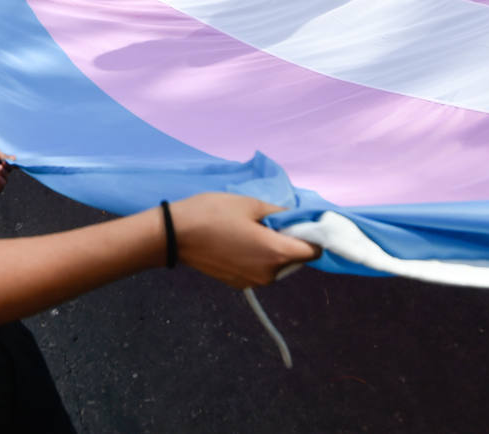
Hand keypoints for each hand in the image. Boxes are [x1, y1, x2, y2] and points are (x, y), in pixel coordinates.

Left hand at [0, 142, 11, 193]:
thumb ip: (6, 156)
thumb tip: (14, 159)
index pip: (4, 162)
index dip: (10, 162)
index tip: (15, 161)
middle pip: (5, 171)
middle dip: (7, 167)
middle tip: (4, 163)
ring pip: (3, 180)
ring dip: (5, 174)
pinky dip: (2, 183)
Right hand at [170, 193, 320, 288]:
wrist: (174, 235)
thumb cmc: (214, 214)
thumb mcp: (250, 204)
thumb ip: (280, 213)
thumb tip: (297, 219)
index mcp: (276, 253)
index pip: (314, 251)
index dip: (313, 235)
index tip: (302, 222)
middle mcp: (270, 274)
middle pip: (296, 259)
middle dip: (291, 241)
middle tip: (271, 221)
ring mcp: (253, 282)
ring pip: (278, 266)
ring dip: (274, 250)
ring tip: (252, 230)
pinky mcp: (238, 284)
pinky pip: (260, 270)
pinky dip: (258, 258)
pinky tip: (239, 241)